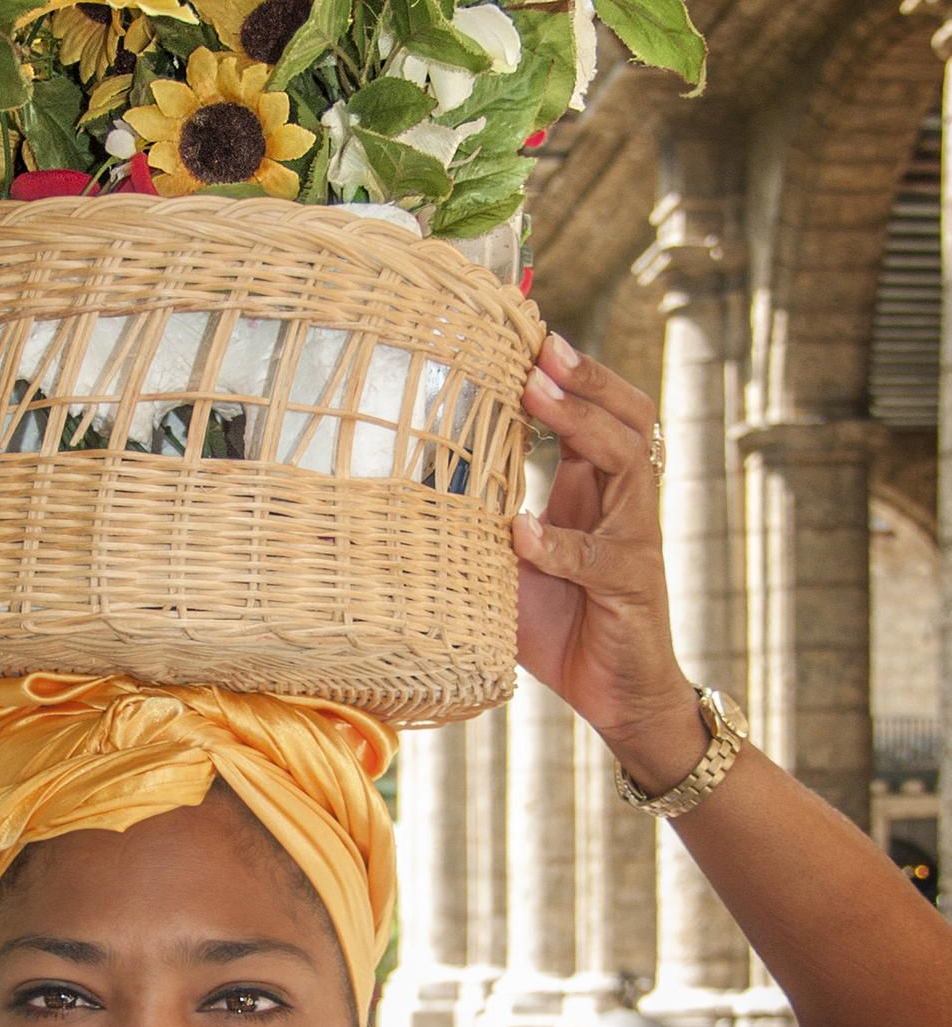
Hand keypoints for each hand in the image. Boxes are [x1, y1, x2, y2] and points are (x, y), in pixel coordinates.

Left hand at [510, 333, 702, 779]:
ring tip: (535, 398)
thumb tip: (392, 493)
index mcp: (595, 487)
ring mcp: (634, 541)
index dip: (570, 370)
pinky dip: (560, 543)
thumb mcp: (507, 563)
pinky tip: (524, 534)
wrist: (619, 695)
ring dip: (580, 426)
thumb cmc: (562, 623)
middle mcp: (622, 502)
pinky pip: (600, 558)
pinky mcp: (632, 588)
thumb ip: (474, 522)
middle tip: (538, 349)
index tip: (525, 331)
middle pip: (627, 416)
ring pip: (626, 464)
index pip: (596, 411)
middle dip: (584, 378)